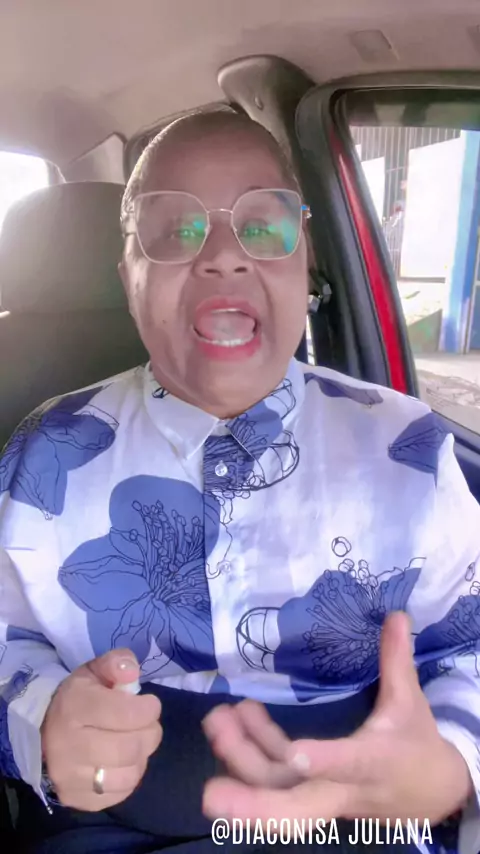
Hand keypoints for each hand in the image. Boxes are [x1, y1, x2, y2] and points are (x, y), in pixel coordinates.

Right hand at [41, 649, 161, 810]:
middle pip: (130, 748)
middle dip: (150, 734)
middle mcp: (67, 745)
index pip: (126, 714)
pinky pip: (119, 795)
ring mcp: (68, 777)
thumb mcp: (96, 671)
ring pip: (128, 775)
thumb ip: (117, 664)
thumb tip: (131, 672)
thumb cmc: (79, 697)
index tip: (150, 704)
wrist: (44, 728)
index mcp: (74, 707)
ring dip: (141, 758)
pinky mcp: (74, 798)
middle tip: (148, 725)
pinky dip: (128, 779)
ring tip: (135, 743)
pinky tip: (122, 763)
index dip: (149, 709)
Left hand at [202, 612, 472, 825]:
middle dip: (253, 807)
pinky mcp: (308, 789)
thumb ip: (397, 659)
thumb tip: (396, 614)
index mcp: (375, 762)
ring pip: (276, 791)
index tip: (297, 753)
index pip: (351, 764)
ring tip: (216, 719)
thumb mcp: (411, 702)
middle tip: (211, 794)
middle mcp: (343, 787)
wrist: (432, 794)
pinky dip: (250, 750)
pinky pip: (273, 777)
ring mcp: (321, 792)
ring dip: (240, 757)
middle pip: (297, 809)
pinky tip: (234, 720)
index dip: (325, 761)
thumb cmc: (416, 744)